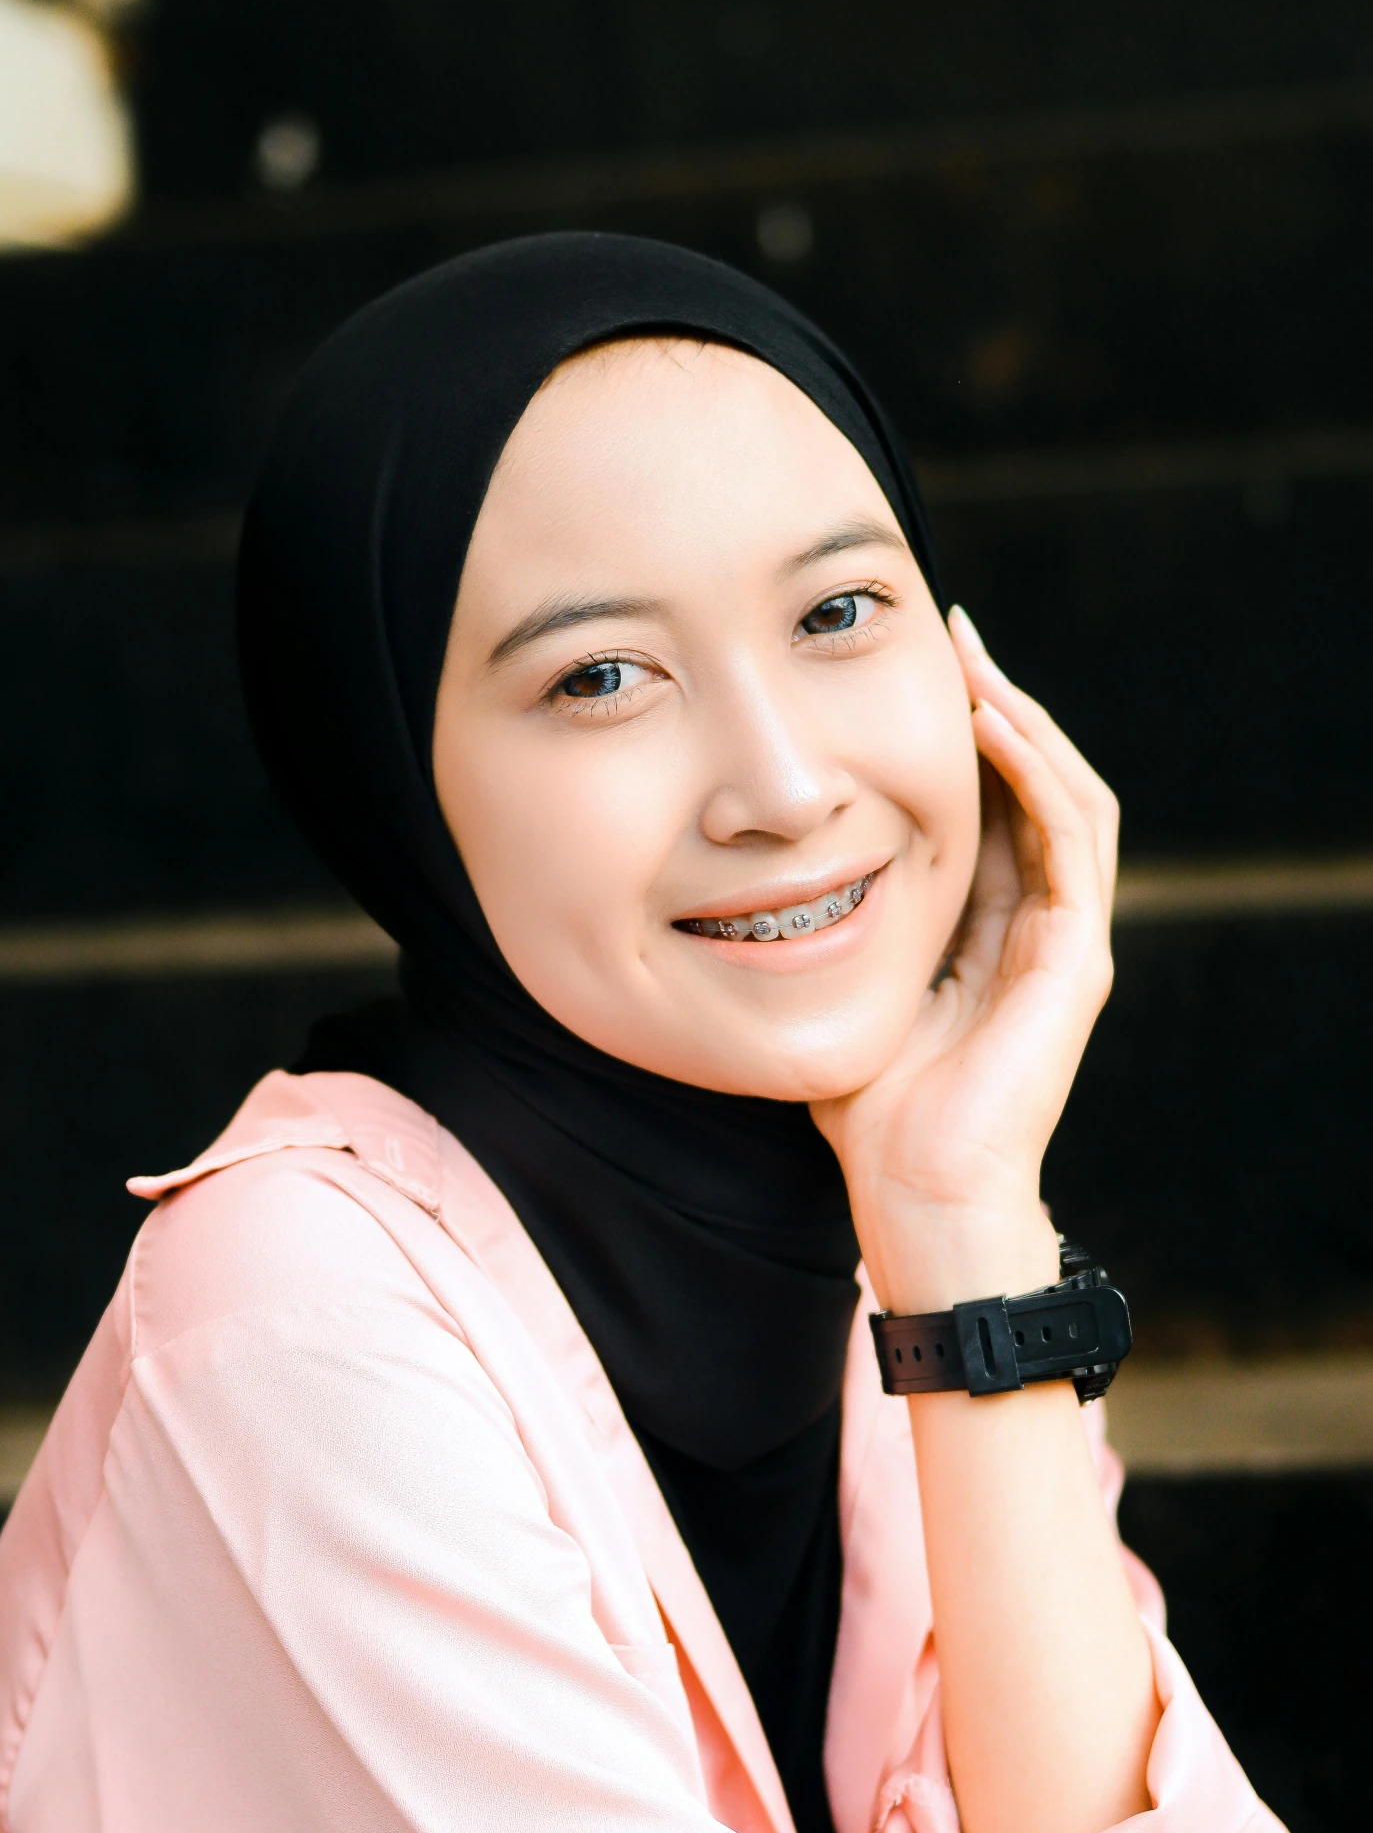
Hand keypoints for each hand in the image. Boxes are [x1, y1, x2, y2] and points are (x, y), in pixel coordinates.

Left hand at [812, 605, 1118, 1313]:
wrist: (917, 1198)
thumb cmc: (869, 1117)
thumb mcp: (836, 994)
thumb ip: (822, 936)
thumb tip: (754, 882)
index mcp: (987, 933)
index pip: (989, 809)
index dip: (959, 739)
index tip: (912, 674)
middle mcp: (1037, 926)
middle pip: (1033, 786)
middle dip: (995, 705)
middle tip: (950, 635)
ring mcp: (1066, 939)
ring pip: (1066, 795)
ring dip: (1022, 721)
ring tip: (974, 660)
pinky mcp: (1078, 956)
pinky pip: (1071, 838)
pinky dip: (1035, 773)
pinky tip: (992, 723)